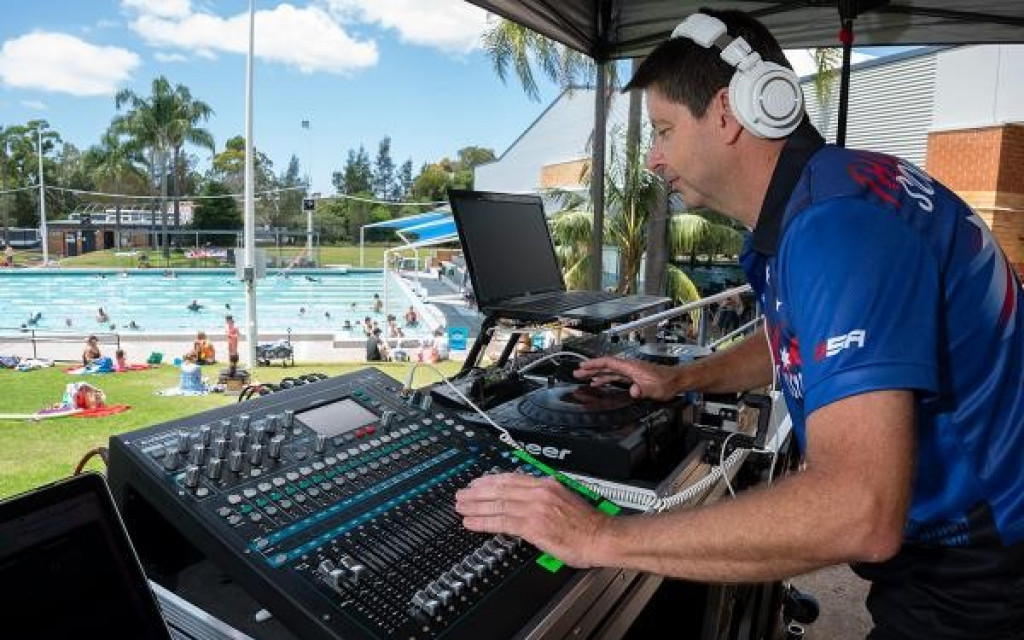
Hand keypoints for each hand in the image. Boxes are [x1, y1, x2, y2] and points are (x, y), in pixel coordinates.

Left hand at [455, 473, 609, 568]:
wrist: (602, 536)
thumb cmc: (588, 524)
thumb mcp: (565, 499)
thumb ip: (545, 498)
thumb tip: (528, 502)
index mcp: (547, 484)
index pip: (512, 478)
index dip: (491, 480)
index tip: (477, 483)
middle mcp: (539, 492)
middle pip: (500, 488)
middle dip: (477, 491)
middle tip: (461, 493)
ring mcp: (535, 508)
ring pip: (498, 503)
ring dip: (475, 505)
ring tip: (460, 507)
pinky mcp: (534, 526)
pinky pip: (502, 522)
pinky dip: (483, 522)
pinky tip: (471, 523)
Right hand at [574, 356, 680, 400]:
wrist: (676, 380)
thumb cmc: (666, 382)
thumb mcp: (655, 389)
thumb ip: (643, 390)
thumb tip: (633, 391)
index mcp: (631, 367)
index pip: (608, 363)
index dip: (594, 364)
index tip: (582, 366)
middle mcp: (628, 367)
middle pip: (605, 366)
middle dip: (590, 369)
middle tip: (577, 372)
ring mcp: (630, 372)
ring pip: (609, 371)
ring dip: (596, 374)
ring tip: (583, 377)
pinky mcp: (632, 377)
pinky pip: (614, 376)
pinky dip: (605, 378)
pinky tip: (599, 382)